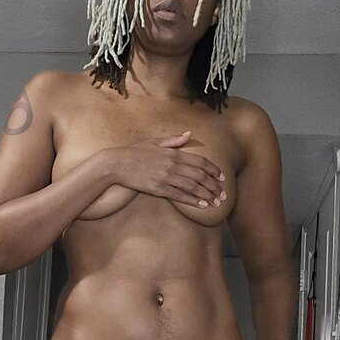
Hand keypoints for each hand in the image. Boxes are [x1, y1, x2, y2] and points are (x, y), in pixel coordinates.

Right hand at [110, 132, 225, 209]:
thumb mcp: (155, 141)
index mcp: (174, 153)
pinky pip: (180, 196)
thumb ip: (174, 140)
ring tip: (216, 203)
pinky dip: (193, 201)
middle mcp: (173, 165)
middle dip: (214, 186)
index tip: (222, 178)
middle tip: (223, 194)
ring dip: (207, 195)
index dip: (214, 170)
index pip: (200, 162)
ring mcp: (166, 177)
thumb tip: (189, 134)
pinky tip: (202, 205)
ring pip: (193, 187)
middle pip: (200, 176)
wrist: (117, 164)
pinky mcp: (158, 189)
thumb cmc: (135, 152)